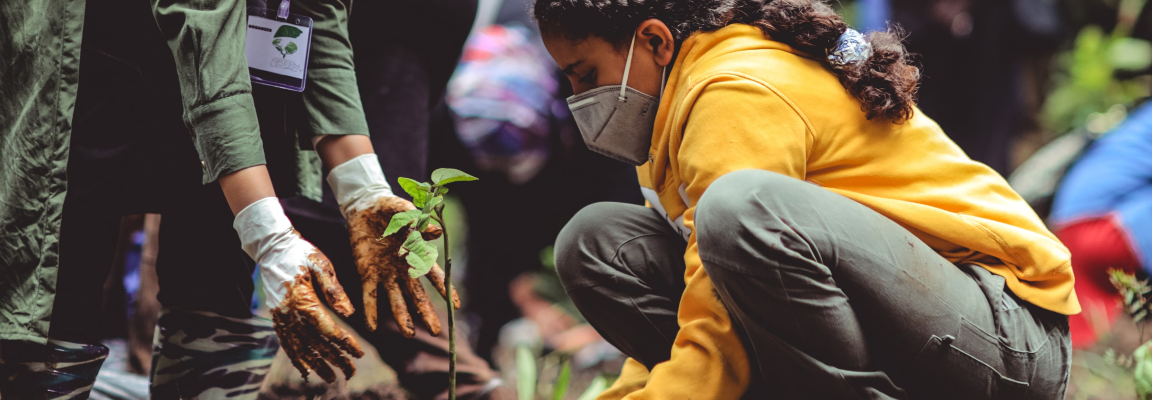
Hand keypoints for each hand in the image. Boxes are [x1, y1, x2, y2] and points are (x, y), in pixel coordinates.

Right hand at [234, 198, 363, 381]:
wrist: (271, 246)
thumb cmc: (300, 252)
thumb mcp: (321, 264)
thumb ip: (335, 290)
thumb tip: (349, 314)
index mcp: (303, 300)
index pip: (327, 329)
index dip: (345, 343)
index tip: (359, 353)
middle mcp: (289, 313)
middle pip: (315, 343)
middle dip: (334, 359)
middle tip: (351, 372)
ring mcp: (280, 316)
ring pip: (299, 347)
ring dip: (316, 364)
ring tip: (331, 378)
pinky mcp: (277, 316)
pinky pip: (286, 342)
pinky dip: (296, 357)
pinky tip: (305, 369)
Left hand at [349, 196, 459, 336]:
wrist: (365, 207)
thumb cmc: (390, 208)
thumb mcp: (404, 211)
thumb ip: (418, 222)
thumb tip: (436, 233)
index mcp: (416, 255)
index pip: (434, 276)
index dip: (445, 290)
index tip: (455, 306)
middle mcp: (403, 269)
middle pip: (417, 295)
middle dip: (426, 313)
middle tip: (435, 331)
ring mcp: (385, 274)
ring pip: (396, 300)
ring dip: (402, 317)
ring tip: (409, 335)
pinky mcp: (367, 273)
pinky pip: (369, 295)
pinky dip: (371, 310)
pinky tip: (372, 327)